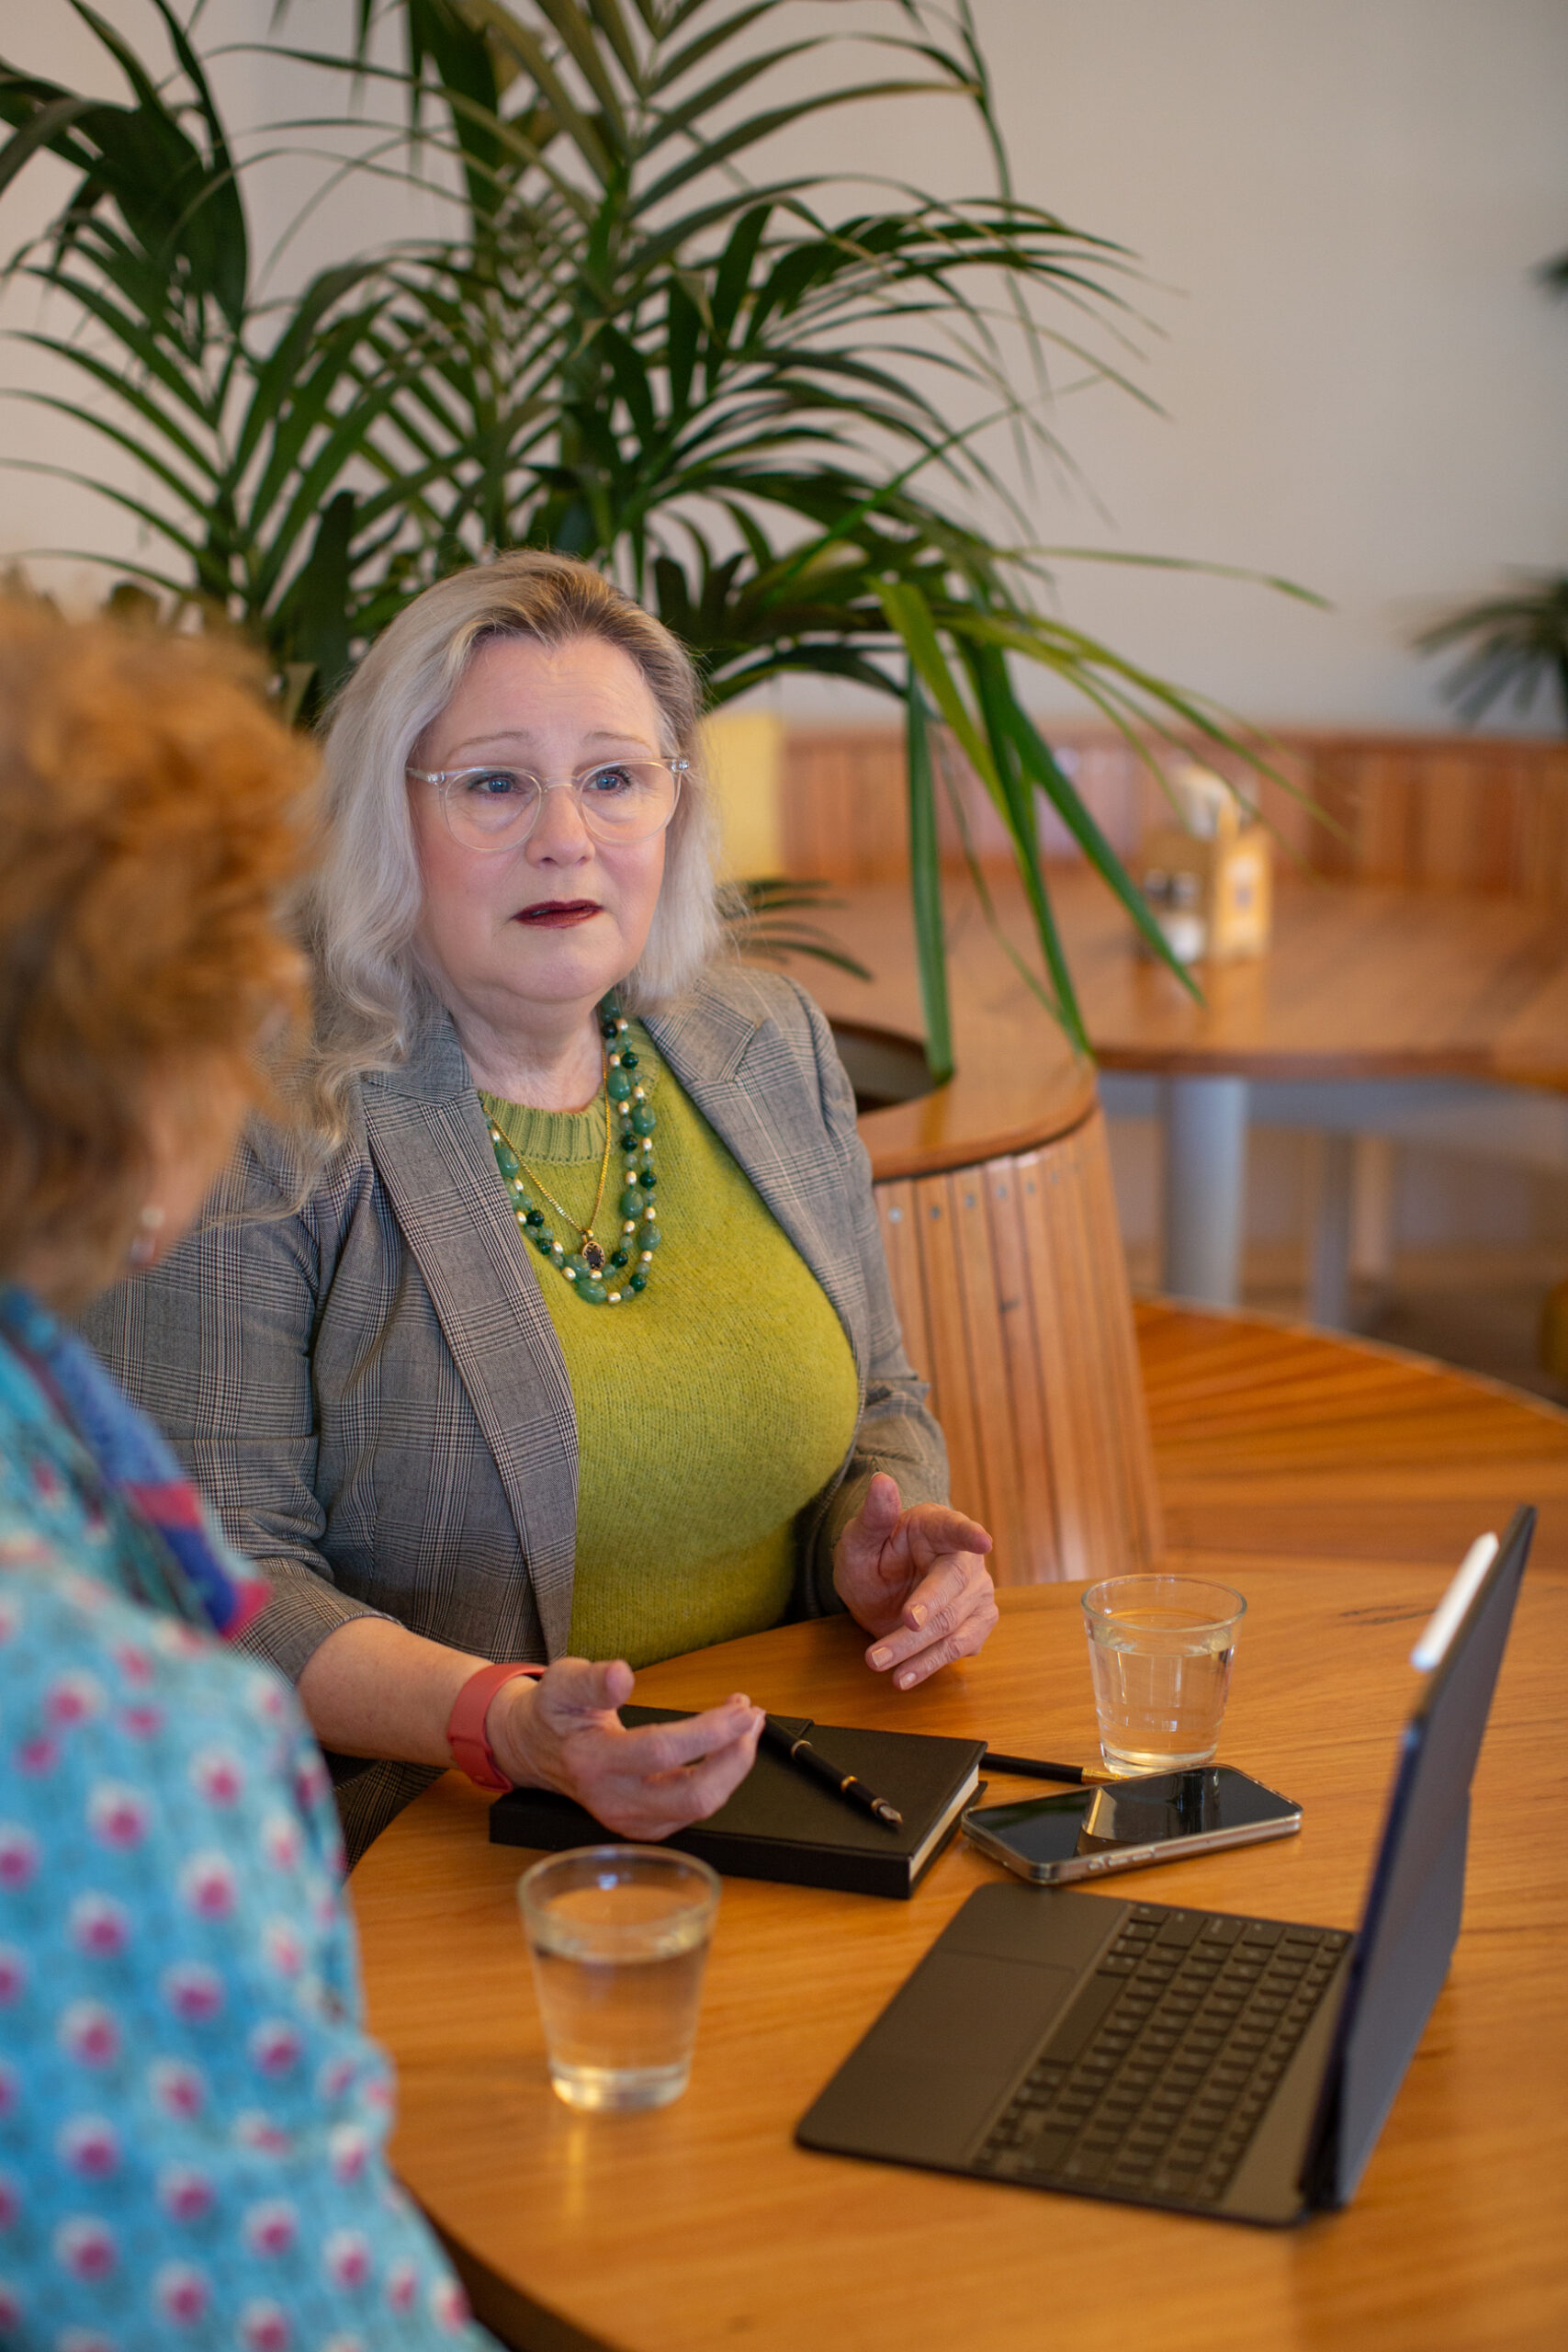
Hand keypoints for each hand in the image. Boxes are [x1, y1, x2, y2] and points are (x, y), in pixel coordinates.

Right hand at [491, 1658, 763, 1839]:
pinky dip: (720, 1777)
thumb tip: (622, 1675)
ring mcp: (631, 1820)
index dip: (708, 1731)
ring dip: (733, 1765)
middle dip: (735, 1757)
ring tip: (745, 1721)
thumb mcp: (562, 1682)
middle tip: (751, 1714)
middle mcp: (613, 1801)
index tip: (741, 1706)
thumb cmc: (553, 1711)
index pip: (661, 1751)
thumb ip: (592, 1680)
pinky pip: (695, 1808)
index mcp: (592, 1763)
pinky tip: (726, 1745)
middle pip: (693, 1797)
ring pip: (700, 1807)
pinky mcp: (645, 1824)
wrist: (534, 1750)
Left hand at [833, 1472, 996, 1689]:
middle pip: (950, 1589)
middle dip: (922, 1615)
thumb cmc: (872, 1555)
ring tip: (879, 1664)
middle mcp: (966, 1559)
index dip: (969, 1535)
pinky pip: (958, 1649)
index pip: (957, 1528)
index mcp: (938, 1526)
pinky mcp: (977, 1624)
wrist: (880, 1588)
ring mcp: (976, 1593)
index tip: (983, 1542)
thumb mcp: (860, 1538)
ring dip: (917, 1651)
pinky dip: (929, 1665)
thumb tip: (881, 1480)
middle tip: (898, 1629)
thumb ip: (872, 1515)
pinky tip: (904, 1676)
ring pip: (953, 1627)